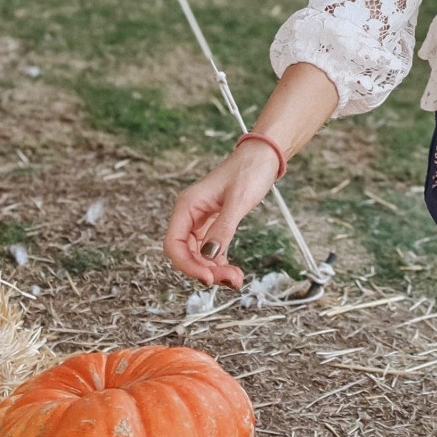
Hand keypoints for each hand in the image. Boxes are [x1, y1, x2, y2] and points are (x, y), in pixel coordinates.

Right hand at [163, 140, 280, 286]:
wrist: (263, 157)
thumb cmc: (249, 170)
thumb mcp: (238, 200)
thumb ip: (223, 229)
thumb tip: (209, 256)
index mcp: (187, 206)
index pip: (174, 244)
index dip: (187, 265)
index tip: (207, 278)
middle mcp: (190, 215)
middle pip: (187, 253)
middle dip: (205, 270)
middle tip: (230, 279)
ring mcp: (201, 221)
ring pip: (199, 255)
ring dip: (214, 270)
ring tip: (236, 278)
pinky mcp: (214, 225)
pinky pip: (210, 250)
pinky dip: (219, 263)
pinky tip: (232, 271)